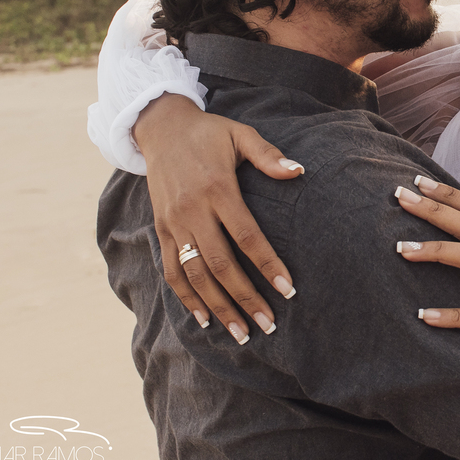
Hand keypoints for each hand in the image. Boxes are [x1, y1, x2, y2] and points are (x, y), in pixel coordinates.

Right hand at [135, 93, 302, 343]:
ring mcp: (173, 223)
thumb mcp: (240, 134)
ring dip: (218, 307)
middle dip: (245, 298)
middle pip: (221, 264)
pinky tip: (204, 318)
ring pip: (195, 275)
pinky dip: (186, 297)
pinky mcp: (161, 230)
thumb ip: (269, 155)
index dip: (268, 264)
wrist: (159, 127)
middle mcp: (193, 211)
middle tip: (268, 325)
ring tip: (241, 332)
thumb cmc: (209, 133)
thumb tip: (299, 171)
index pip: (247, 236)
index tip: (289, 289)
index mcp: (217, 189)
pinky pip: (171, 270)